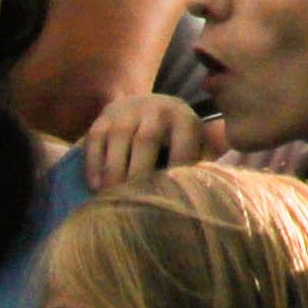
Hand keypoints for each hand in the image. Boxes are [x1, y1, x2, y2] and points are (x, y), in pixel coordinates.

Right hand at [76, 89, 213, 188]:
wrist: (143, 105)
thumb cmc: (172, 137)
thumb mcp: (192, 142)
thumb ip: (203, 161)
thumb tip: (212, 186)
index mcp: (184, 118)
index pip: (183, 145)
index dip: (176, 171)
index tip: (169, 197)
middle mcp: (156, 110)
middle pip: (146, 141)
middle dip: (139, 173)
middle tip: (134, 201)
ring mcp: (127, 112)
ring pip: (119, 140)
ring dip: (115, 172)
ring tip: (112, 199)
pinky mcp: (103, 119)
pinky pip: (95, 141)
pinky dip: (94, 165)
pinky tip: (96, 187)